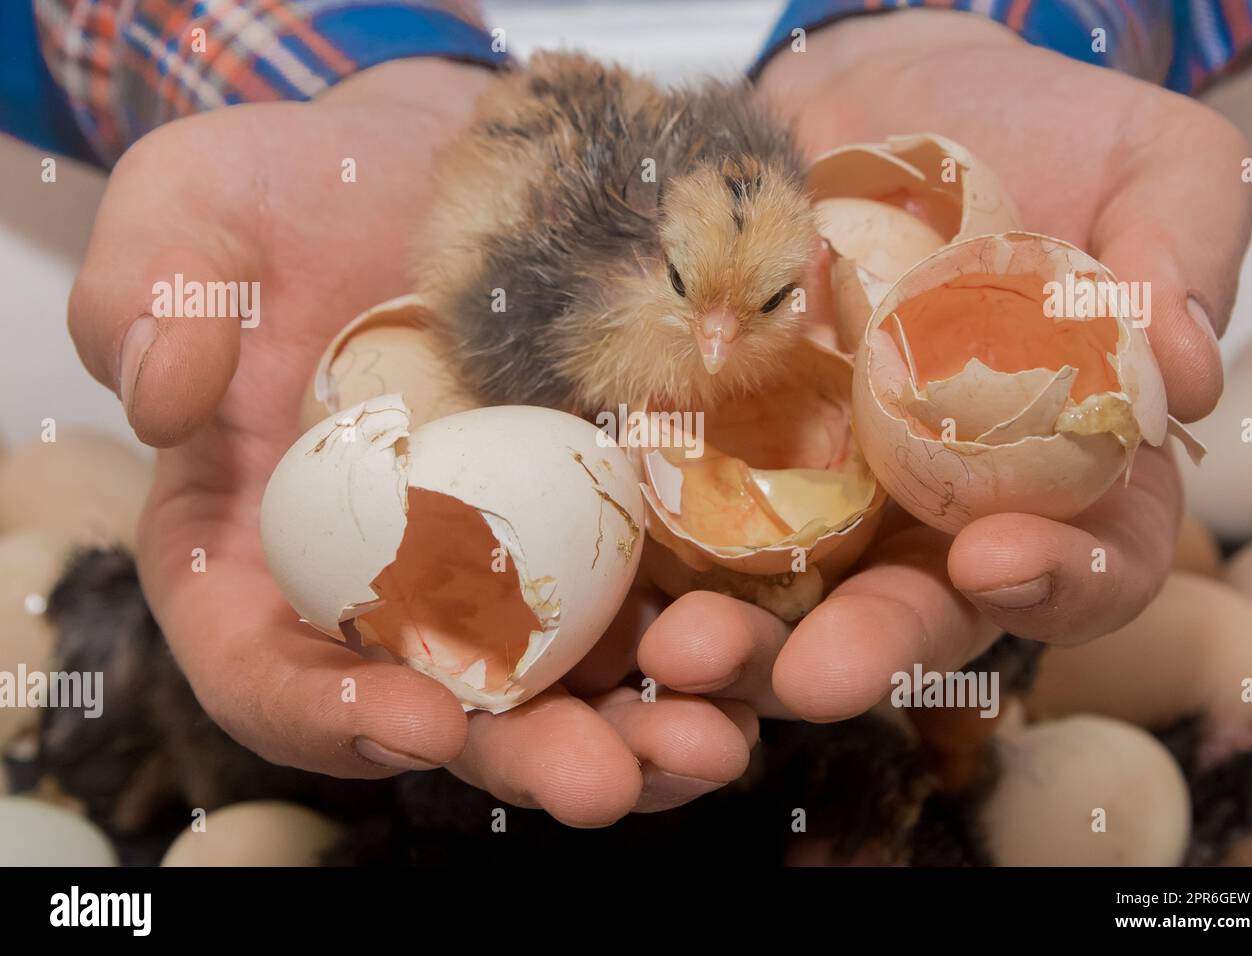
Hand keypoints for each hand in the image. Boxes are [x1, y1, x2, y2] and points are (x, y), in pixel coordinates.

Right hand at [69, 59, 754, 824]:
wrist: (446, 159)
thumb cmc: (303, 190)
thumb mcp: (197, 208)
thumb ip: (147, 292)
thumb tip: (161, 399)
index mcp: (259, 553)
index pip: (268, 672)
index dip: (330, 713)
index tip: (414, 713)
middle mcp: (389, 586)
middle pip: (443, 708)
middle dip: (520, 755)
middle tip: (600, 780)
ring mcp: (508, 565)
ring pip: (563, 686)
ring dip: (636, 734)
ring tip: (708, 744)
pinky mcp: (606, 525)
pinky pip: (652, 605)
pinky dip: (701, 645)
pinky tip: (750, 654)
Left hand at [643, 9, 1251, 724]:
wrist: (882, 97)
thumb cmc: (1038, 135)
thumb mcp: (1150, 166)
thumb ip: (1182, 253)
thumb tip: (1184, 374)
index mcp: (1063, 473)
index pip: (1085, 568)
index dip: (1057, 583)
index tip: (998, 557)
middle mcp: (941, 512)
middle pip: (917, 615)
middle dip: (870, 651)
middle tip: (817, 676)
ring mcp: (828, 495)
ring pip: (791, 601)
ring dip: (743, 642)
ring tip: (688, 650)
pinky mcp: (728, 457)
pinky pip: (687, 523)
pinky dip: (655, 562)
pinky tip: (619, 585)